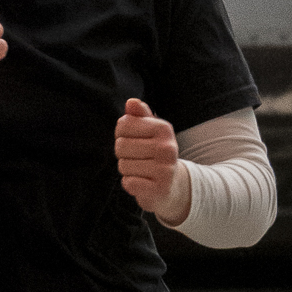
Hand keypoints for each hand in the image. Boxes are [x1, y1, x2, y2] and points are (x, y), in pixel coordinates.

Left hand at [115, 98, 190, 223]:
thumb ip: (139, 116)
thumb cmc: (154, 154)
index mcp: (163, 128)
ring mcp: (165, 169)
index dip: (121, 134)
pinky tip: (142, 182)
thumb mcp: (150, 132)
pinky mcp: (159, 189)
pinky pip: (128, 183)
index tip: (133, 140)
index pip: (123, 124)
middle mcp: (167, 147)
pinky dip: (130, 184)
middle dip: (123, 154)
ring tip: (141, 170)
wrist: (171, 185)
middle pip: (120, 146)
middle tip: (137, 158)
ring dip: (127, 170)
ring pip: (123, 165)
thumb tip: (131, 102)